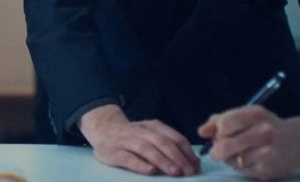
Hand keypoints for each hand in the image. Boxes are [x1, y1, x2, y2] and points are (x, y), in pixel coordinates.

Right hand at [79, 104, 198, 176]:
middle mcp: (140, 131)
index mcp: (152, 126)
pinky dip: (140, 165)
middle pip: (161, 142)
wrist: (103, 129)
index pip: (173, 137)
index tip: (196, 165)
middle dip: (177, 157)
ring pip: (146, 149)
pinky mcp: (113, 152)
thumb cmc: (132, 137)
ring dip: (162, 160)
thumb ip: (169, 145)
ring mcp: (125, 141)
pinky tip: (150, 171)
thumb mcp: (150, 135)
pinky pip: (128, 158)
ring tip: (174, 172)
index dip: (186, 151)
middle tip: (188, 171)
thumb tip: (193, 162)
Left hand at [198, 107, 299, 179]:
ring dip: (229, 159)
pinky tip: (251, 160)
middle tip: (219, 149)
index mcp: (256, 114)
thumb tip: (201, 132)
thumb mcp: (247, 115)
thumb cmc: (266, 125)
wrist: (299, 141)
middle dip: (217, 149)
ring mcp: (267, 152)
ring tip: (239, 153)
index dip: (218, 130)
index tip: (221, 132)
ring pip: (231, 160)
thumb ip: (221, 120)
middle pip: (224, 145)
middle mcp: (264, 131)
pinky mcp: (268, 170)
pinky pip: (242, 171)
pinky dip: (240, 167)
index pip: (224, 123)